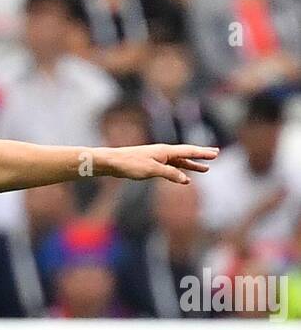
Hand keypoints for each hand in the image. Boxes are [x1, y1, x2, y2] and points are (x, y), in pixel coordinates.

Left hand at [98, 143, 217, 184]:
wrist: (113, 162)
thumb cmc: (131, 164)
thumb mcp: (152, 170)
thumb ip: (170, 174)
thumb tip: (185, 179)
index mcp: (165, 151)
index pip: (188, 151)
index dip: (202, 153)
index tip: (215, 153)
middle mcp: (163, 152)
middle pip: (186, 154)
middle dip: (201, 156)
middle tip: (215, 155)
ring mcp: (158, 158)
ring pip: (179, 161)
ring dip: (192, 165)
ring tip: (205, 169)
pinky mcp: (151, 164)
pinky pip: (171, 167)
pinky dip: (180, 171)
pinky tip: (184, 176)